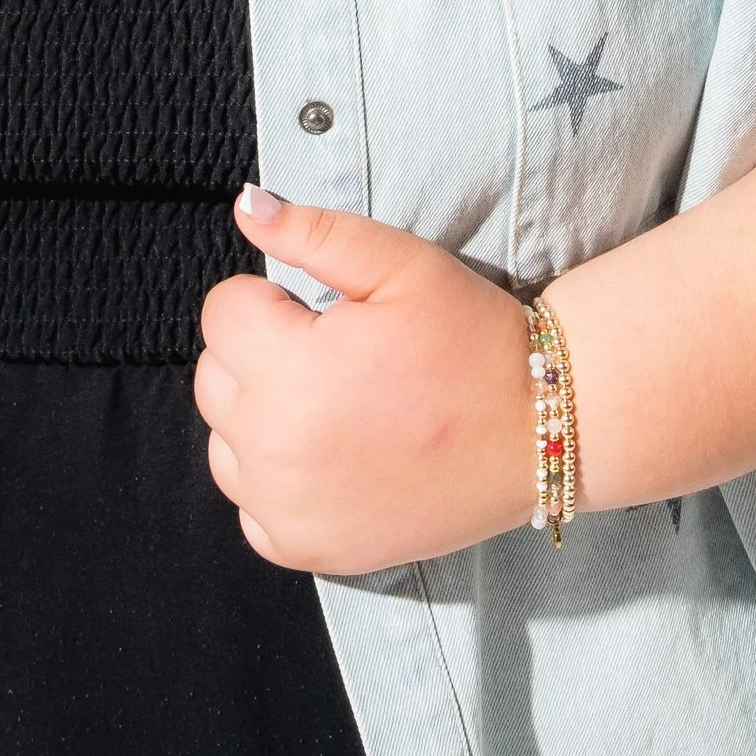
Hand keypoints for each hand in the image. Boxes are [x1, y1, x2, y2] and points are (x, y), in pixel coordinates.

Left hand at [192, 188, 533, 573]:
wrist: (538, 432)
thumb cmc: (472, 339)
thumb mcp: (401, 264)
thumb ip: (313, 232)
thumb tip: (246, 206)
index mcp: (291, 371)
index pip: (223, 313)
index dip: (274, 300)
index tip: (324, 314)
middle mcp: (275, 449)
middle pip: (216, 377)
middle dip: (263, 354)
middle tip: (336, 358)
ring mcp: (287, 509)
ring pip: (226, 441)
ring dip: (262, 417)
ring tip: (336, 405)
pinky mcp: (306, 549)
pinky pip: (251, 504)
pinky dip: (277, 481)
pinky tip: (333, 457)